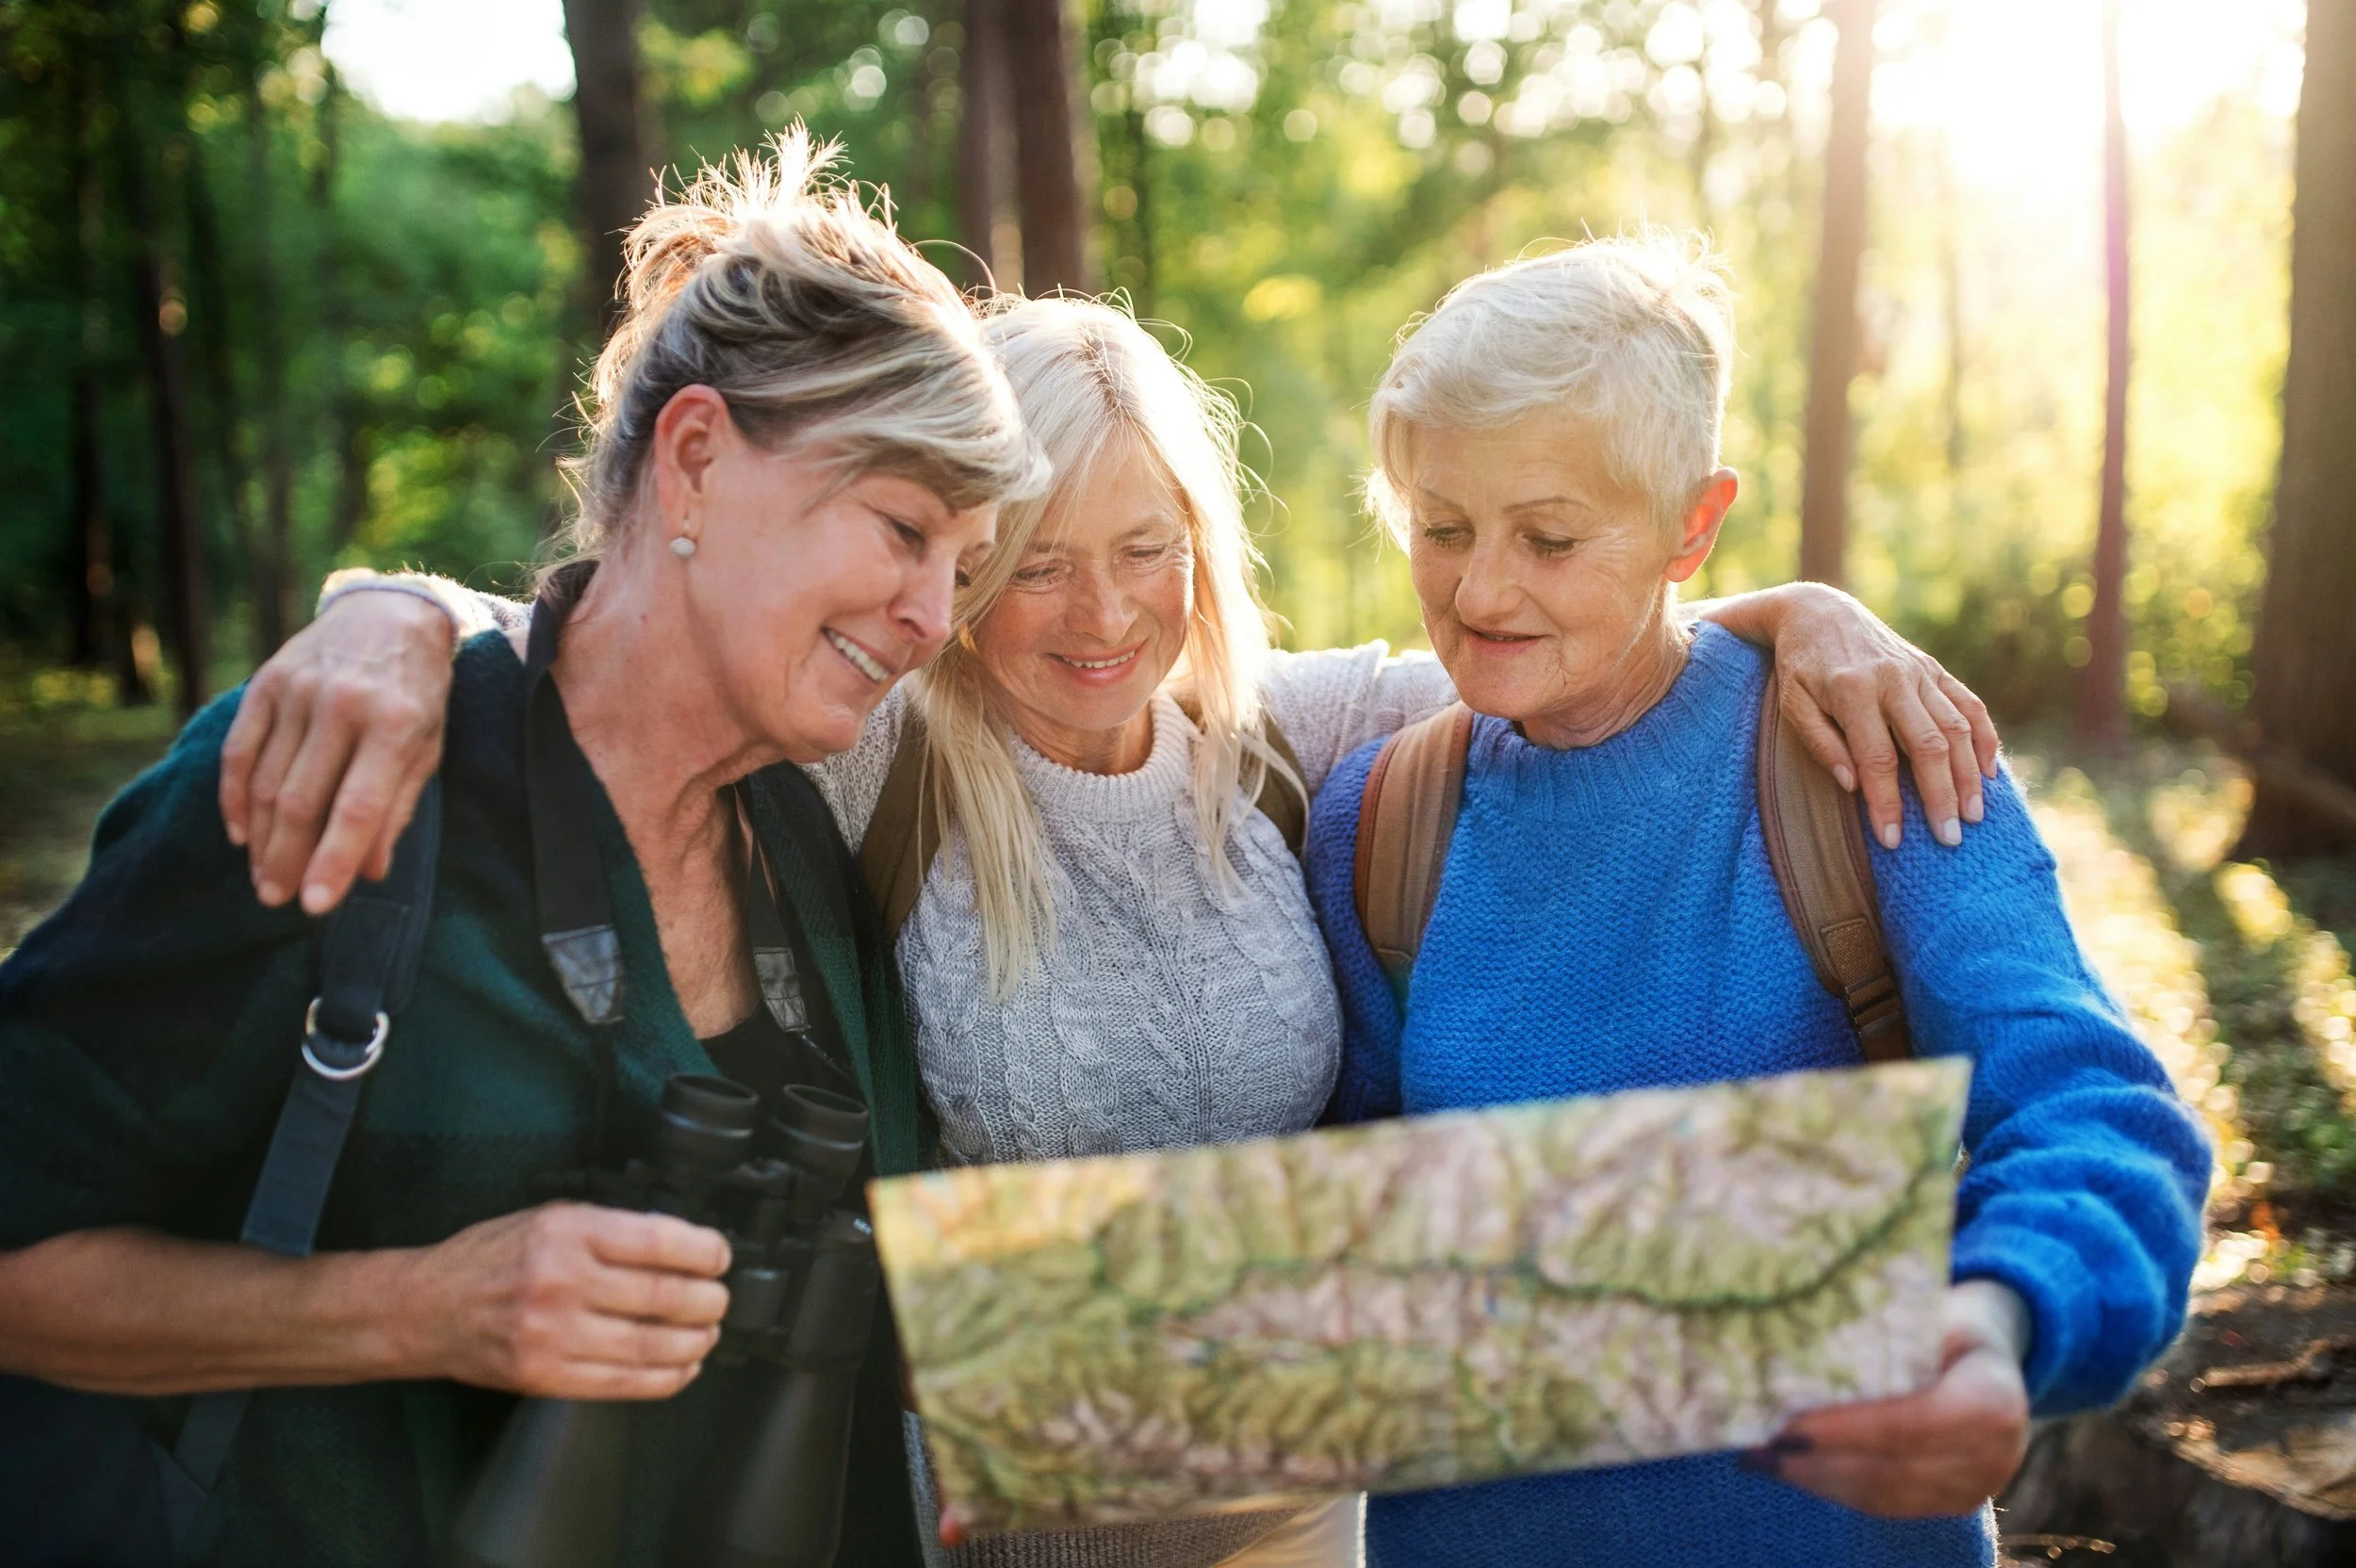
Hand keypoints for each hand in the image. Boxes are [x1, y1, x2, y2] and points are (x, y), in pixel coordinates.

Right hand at [220, 589, 456, 913]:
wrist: (389, 614)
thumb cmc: (418, 693)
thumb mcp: (429, 746)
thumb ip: (399, 807)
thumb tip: (370, 872)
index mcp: (396, 724)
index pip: (358, 807)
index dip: (333, 860)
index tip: (315, 906)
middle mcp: (344, 705)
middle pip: (301, 800)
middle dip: (286, 859)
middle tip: (276, 900)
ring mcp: (300, 691)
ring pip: (264, 781)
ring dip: (259, 838)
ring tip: (261, 878)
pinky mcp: (266, 683)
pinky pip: (239, 750)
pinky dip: (232, 797)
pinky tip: (239, 834)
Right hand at [397, 1202, 732, 1400]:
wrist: (427, 1309)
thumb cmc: (492, 1258)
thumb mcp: (549, 1217)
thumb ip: (609, 1228)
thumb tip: (679, 1243)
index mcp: (567, 1232)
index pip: (657, 1240)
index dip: (703, 1251)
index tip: (720, 1257)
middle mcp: (561, 1282)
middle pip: (663, 1296)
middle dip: (708, 1300)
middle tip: (720, 1299)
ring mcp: (554, 1334)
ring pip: (650, 1344)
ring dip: (695, 1341)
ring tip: (708, 1333)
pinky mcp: (547, 1376)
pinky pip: (623, 1383)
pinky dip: (665, 1378)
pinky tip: (682, 1367)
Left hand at [1746, 1280, 2030, 1517]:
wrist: (1988, 1356)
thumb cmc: (1944, 1319)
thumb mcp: (1928, 1308)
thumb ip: (1879, 1324)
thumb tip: (1794, 1322)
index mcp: (1992, 1397)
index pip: (1910, 1425)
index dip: (1847, 1432)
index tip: (1788, 1428)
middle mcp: (1994, 1455)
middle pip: (1890, 1469)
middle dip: (1817, 1461)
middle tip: (1755, 1448)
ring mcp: (1976, 1487)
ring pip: (1883, 1495)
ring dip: (1816, 1480)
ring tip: (1761, 1460)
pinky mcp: (1954, 1504)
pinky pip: (1888, 1505)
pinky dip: (1835, 1488)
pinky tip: (1793, 1470)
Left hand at [1755, 584, 1999, 848]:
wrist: (1819, 611)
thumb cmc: (1799, 666)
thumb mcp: (1793, 704)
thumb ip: (1820, 743)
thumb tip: (1853, 787)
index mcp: (1853, 690)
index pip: (1877, 758)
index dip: (1887, 802)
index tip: (1892, 840)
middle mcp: (1893, 679)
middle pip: (1927, 746)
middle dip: (1940, 796)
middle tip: (1949, 839)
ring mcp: (1919, 672)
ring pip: (1956, 728)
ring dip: (1969, 775)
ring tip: (1974, 816)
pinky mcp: (1934, 668)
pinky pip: (1969, 704)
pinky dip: (1985, 738)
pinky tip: (1989, 772)